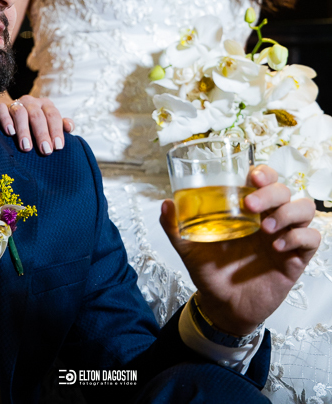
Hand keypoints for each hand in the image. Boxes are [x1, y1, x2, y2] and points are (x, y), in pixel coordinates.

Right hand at [0, 95, 73, 154]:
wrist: (10, 112)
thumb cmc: (35, 122)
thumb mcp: (49, 122)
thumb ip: (60, 125)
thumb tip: (69, 127)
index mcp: (46, 104)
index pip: (53, 116)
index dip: (56, 131)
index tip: (57, 147)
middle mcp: (31, 102)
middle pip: (37, 116)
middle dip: (42, 134)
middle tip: (45, 151)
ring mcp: (15, 103)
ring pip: (20, 113)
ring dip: (24, 131)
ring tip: (26, 147)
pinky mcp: (0, 106)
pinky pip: (2, 110)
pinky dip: (6, 120)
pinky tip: (10, 132)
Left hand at [160, 165, 319, 334]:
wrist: (223, 307)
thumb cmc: (211, 272)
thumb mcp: (189, 248)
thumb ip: (175, 227)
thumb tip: (166, 204)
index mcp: (247, 209)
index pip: (264, 179)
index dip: (264, 172)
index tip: (252, 176)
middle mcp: (269, 217)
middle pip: (285, 190)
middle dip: (271, 192)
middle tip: (251, 205)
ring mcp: (284, 236)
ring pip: (304, 208)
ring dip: (287, 213)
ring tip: (266, 229)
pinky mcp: (296, 258)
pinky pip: (312, 238)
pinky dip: (299, 237)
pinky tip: (279, 247)